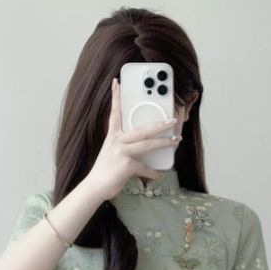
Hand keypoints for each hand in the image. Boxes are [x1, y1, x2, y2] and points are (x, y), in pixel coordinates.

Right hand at [84, 77, 181, 201]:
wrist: (95, 187)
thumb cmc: (105, 170)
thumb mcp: (113, 152)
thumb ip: (125, 146)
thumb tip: (143, 149)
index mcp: (113, 136)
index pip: (115, 113)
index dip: (116, 97)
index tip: (117, 82)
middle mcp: (117, 141)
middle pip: (142, 129)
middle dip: (159, 124)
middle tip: (172, 120)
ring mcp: (122, 152)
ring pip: (147, 144)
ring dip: (163, 142)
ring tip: (176, 140)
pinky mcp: (126, 165)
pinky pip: (145, 168)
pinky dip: (153, 173)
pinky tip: (158, 175)